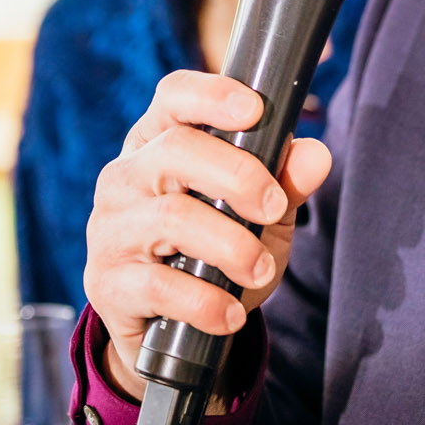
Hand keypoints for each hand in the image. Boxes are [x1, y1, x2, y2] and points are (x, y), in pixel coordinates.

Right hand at [83, 70, 333, 401]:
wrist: (167, 328)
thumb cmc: (212, 252)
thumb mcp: (258, 215)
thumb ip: (285, 182)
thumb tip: (317, 155)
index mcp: (159, 141)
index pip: (175, 97)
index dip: (213, 95)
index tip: (255, 110)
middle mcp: (126, 176)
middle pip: (177, 150)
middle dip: (238, 176)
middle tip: (273, 207)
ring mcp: (110, 227)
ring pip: (171, 219)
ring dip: (232, 246)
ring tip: (262, 268)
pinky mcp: (107, 281)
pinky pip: (159, 286)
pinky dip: (206, 301)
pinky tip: (231, 313)